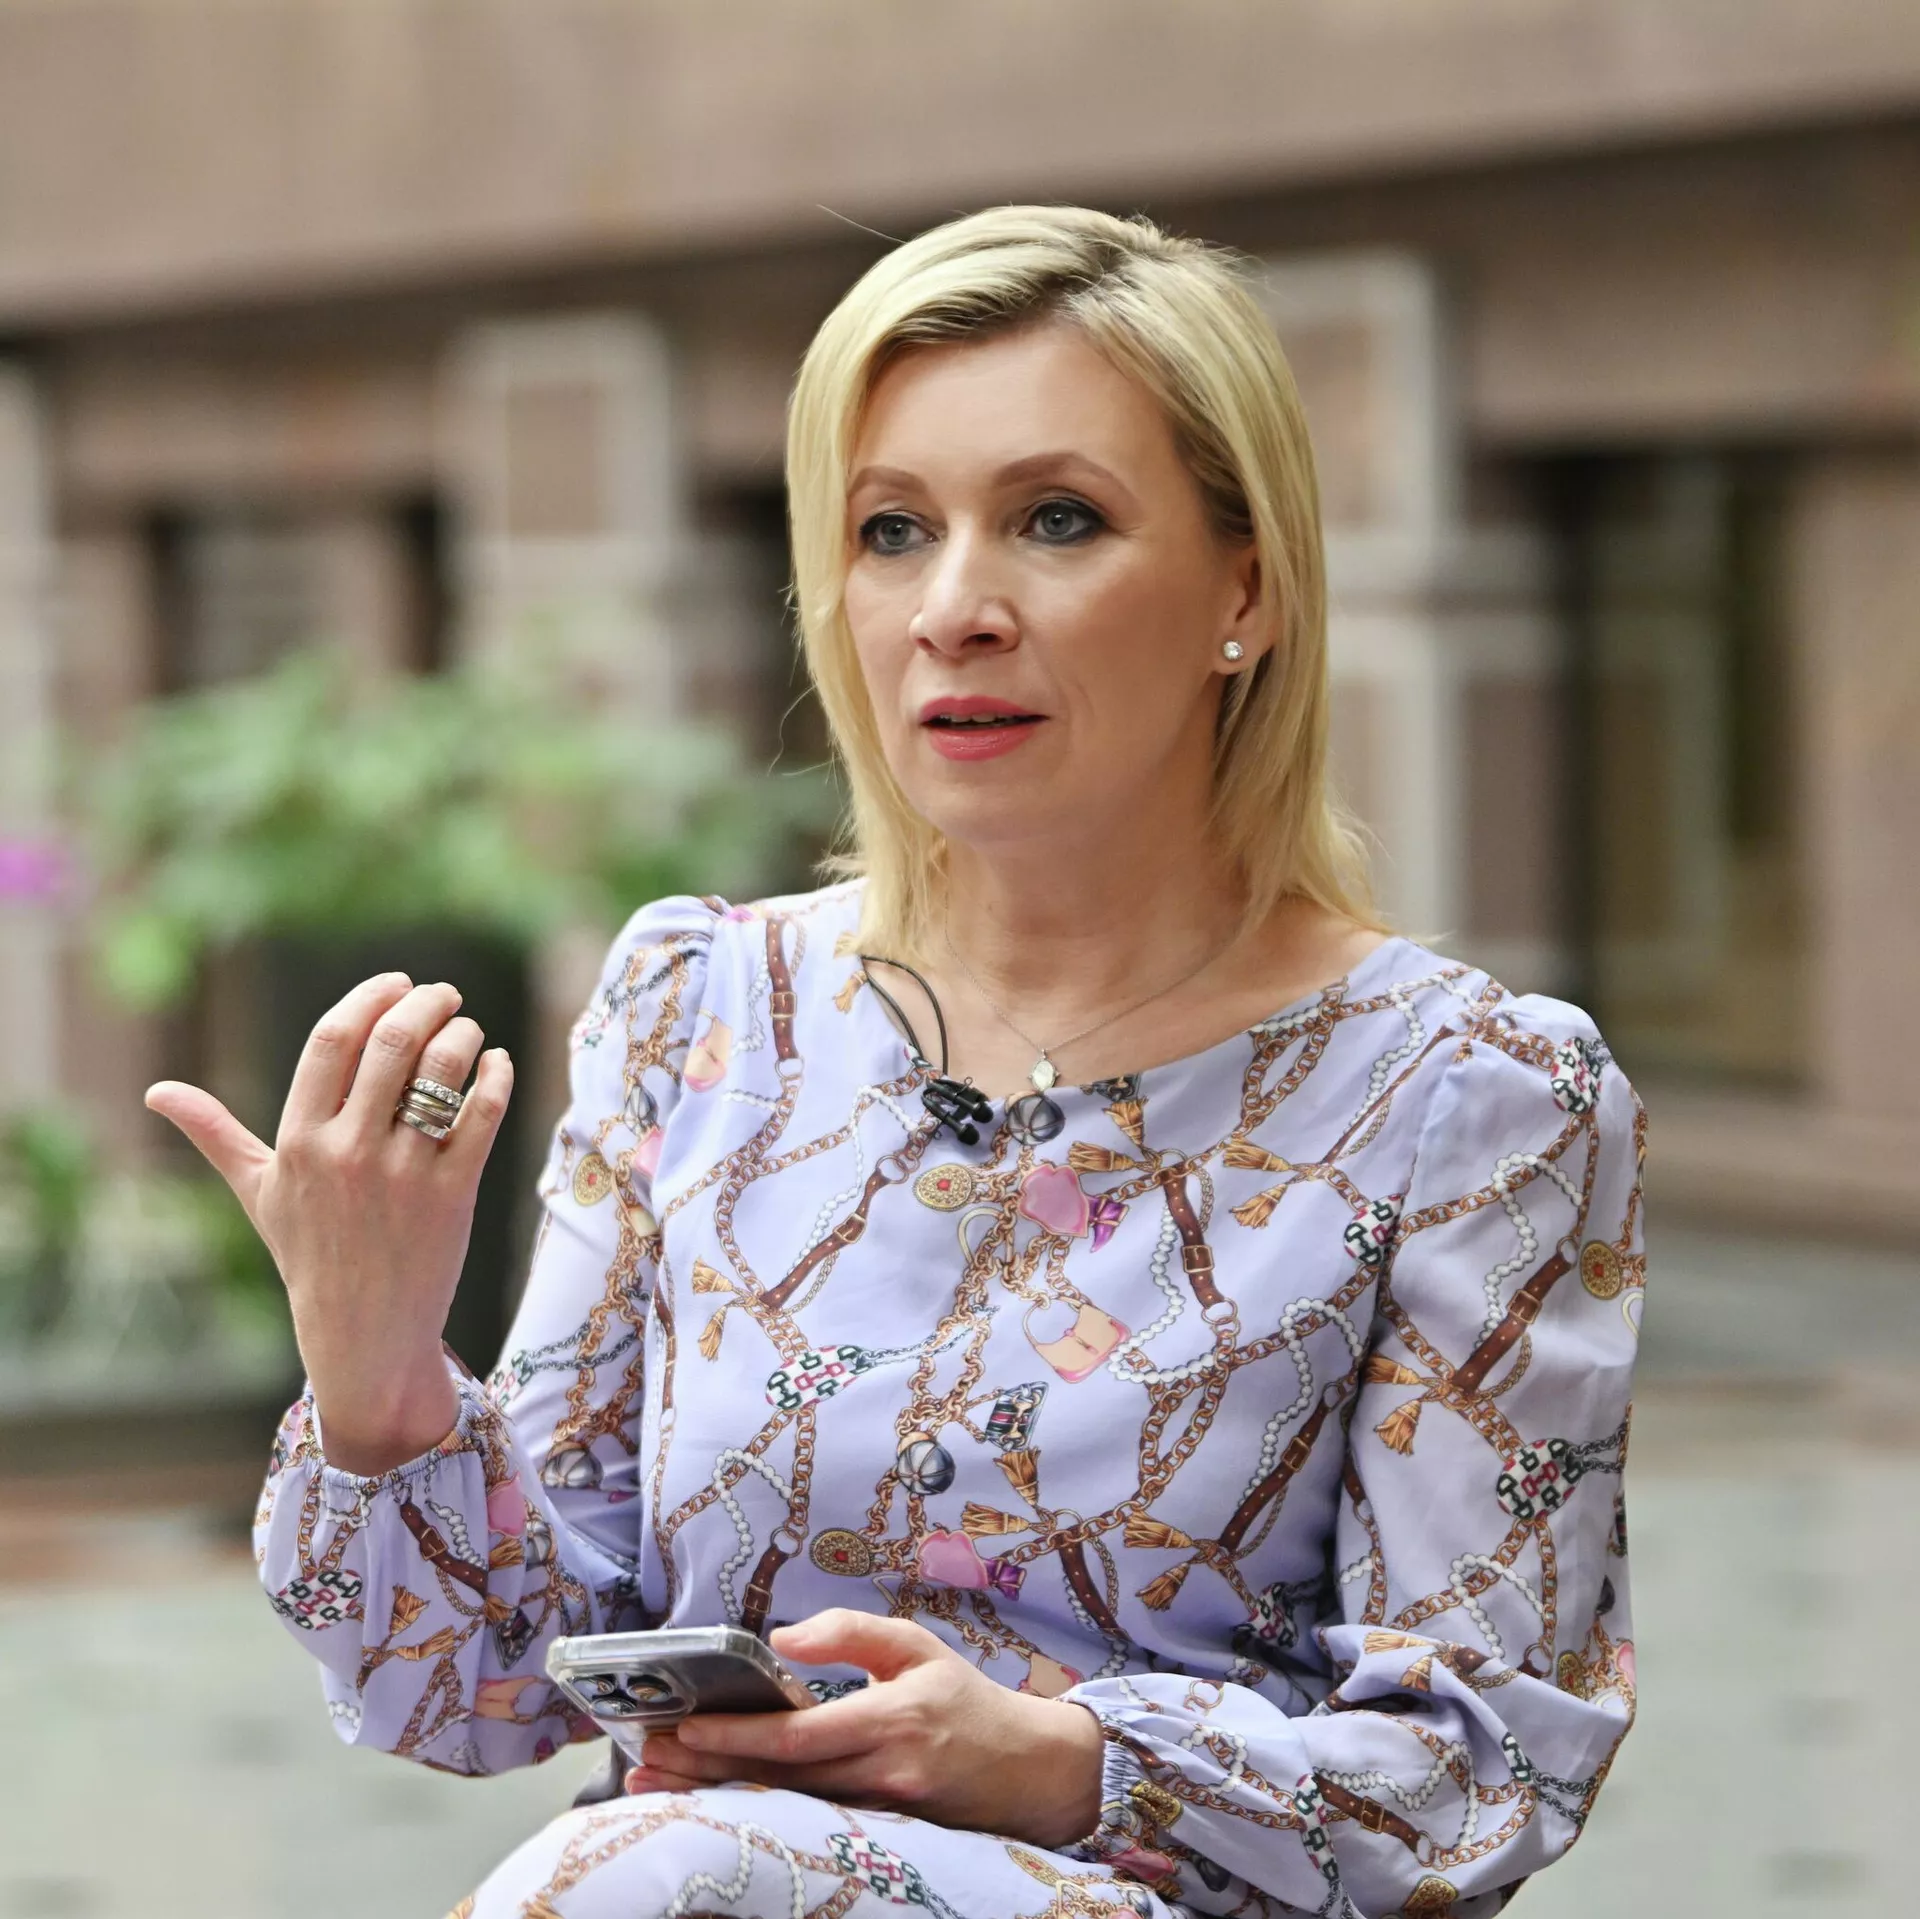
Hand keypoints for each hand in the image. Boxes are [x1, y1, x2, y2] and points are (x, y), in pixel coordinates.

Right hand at [144, 973, 514, 1473]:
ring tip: (468, 1031)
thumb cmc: (310, 1254)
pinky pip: (484, 1115)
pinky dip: (497, 1077)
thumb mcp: (259, 1193)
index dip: (369, 998)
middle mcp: (348, 1152)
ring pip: (442, 1073)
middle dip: (426, 1004)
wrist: (361, 1332)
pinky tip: (497, 1065)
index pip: (331, 1041)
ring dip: (463, 1036)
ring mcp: (403, 1174)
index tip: (397, 983)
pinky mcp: (453, 1195)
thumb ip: (216, 1135)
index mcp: (299, 1142)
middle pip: (392, 1043)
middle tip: (444, 995)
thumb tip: (156, 1092)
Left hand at [620, 1609, 1106, 1847]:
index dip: (737, 1735)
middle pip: (777, 1780)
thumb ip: (851, 1632)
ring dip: (718, 1796)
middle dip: (707, 1772)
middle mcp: (881, 1774)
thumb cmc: (966, 1700)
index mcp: (891, 1718)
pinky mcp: (878, 1835)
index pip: (798, 1735)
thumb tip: (780, 1639)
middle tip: (648, 1762)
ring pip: (784, 1807)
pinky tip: (714, 1803)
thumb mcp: (916, 1644)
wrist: (1027, 1772)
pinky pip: (806, 1822)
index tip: (685, 1726)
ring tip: (661, 1786)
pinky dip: (756, 1811)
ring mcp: (879, 1814)